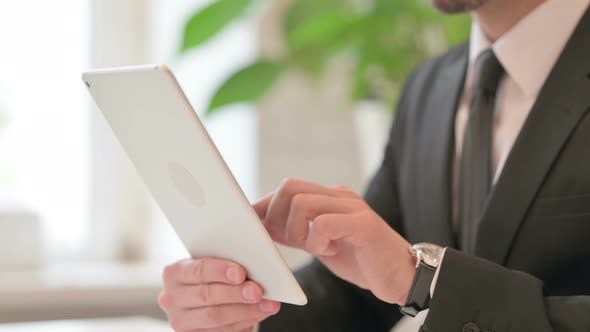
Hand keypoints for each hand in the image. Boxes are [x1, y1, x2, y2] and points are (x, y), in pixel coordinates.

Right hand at [159, 258, 280, 331]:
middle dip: (236, 294)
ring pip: (215, 317)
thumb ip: (227, 261)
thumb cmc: (211, 275)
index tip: (240, 273)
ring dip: (246, 310)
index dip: (220, 271)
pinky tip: (259, 313)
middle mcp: (172, 298)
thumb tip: (255, 264)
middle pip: (206, 296)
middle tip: (257, 291)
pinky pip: (223, 331)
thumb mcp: (213, 263)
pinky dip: (245, 322)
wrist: (204, 294)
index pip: (197, 270)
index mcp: (174, 273)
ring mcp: (180, 320)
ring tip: (267, 304)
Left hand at [254, 178, 415, 304]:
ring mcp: (353, 207)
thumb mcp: (322, 246)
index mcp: (330, 198)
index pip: (288, 188)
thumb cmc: (363, 262)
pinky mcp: (363, 224)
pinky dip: (317, 242)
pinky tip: (331, 251)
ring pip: (302, 203)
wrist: (402, 277)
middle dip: (277, 216)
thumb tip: (267, 226)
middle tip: (289, 241)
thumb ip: (299, 232)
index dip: (265, 206)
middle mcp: (340, 196)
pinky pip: (323, 224)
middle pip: (290, 186)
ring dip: (298, 232)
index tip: (253, 226)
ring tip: (315, 248)